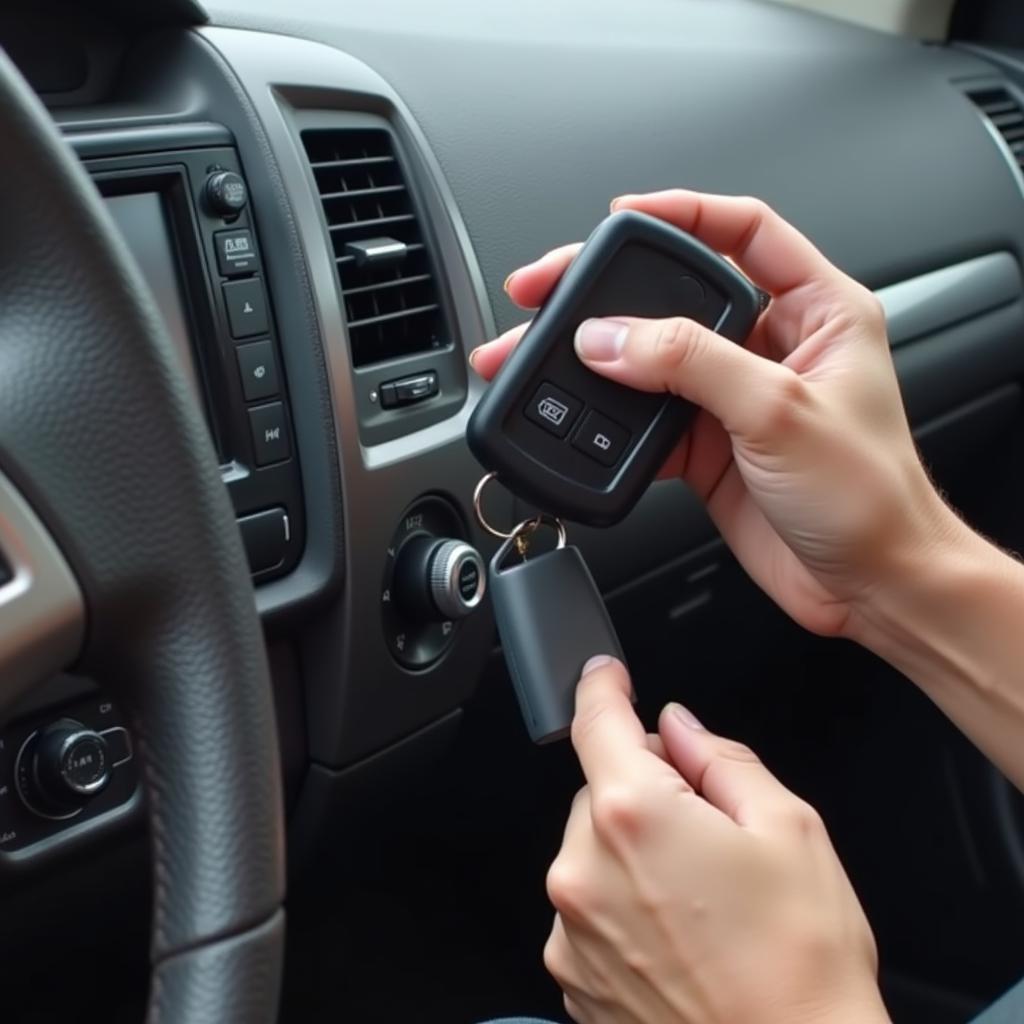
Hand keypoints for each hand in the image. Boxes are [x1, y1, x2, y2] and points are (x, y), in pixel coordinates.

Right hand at [470, 190, 957, 636]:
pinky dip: (604, 422)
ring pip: (648, 359)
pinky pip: (641, 419)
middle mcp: (771, 345)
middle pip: (675, 294)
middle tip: (548, 288)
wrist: (868, 586)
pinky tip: (575, 419)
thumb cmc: (870, 496)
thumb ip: (691, 363)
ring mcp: (732, 397)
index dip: (682, 212)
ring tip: (537, 355)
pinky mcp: (704, 446)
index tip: (620, 217)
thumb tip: (610, 337)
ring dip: (592, 361)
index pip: (743, 229)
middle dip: (607, 290)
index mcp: (817, 309)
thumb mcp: (781, 411)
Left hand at [543, 656, 888, 1023]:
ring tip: (705, 902)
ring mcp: (572, 930)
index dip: (602, 687)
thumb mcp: (789, 828)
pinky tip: (681, 937)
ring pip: (595, 852)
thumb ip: (721, 759)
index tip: (604, 675)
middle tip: (711, 833)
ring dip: (634, 853)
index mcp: (635, 815)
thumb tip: (679, 727)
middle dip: (647, 791)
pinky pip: (589, 909)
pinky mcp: (573, 977)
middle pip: (602, 791)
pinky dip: (623, 906)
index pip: (596, 722)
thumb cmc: (802, 964)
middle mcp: (585, 870)